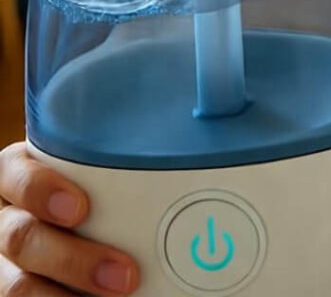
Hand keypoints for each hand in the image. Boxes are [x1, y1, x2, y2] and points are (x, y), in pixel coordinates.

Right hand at [0, 142, 138, 295]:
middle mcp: (7, 218)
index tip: (81, 209)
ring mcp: (4, 262)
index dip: (40, 190)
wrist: (73, 229)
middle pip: (20, 237)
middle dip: (73, 259)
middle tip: (126, 274)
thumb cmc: (97, 190)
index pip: (14, 175)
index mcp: (20, 175)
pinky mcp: (9, 290)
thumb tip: (197, 161)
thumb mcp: (98, 172)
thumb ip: (120, 169)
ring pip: (15, 286)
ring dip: (65, 295)